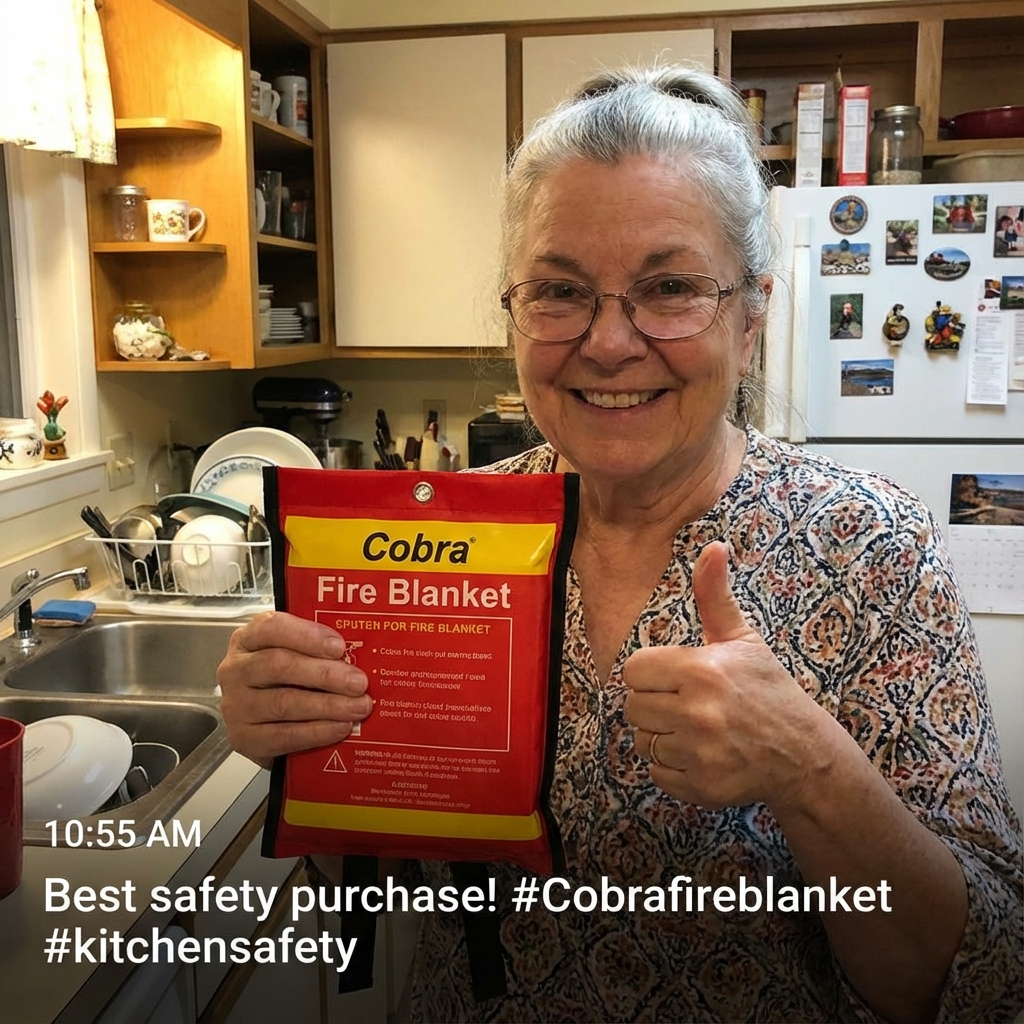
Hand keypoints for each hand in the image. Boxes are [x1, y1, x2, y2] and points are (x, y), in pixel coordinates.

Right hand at [217, 611, 372, 769]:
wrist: (258, 723)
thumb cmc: (280, 681)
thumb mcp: (293, 655)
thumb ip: (316, 650)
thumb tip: (359, 654)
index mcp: (248, 639)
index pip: (271, 628)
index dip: (307, 635)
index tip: (339, 646)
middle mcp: (236, 670)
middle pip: (279, 665)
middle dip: (325, 674)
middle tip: (358, 682)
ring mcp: (236, 705)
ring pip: (284, 702)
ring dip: (327, 705)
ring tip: (357, 707)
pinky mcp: (244, 738)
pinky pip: (284, 735)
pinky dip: (317, 732)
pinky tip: (340, 727)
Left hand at [623, 542, 828, 809]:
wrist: (804, 754)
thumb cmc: (768, 690)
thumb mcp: (743, 640)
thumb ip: (715, 596)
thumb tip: (713, 546)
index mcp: (701, 670)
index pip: (634, 670)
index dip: (650, 674)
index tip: (674, 678)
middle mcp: (696, 712)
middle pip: (633, 708)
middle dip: (654, 706)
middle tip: (686, 705)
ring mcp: (698, 753)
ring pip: (643, 743)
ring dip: (662, 738)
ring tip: (695, 731)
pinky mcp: (700, 786)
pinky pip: (657, 774)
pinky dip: (673, 769)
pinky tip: (701, 755)